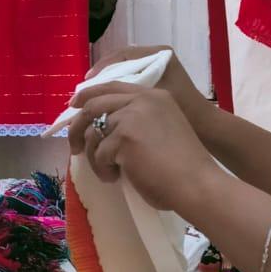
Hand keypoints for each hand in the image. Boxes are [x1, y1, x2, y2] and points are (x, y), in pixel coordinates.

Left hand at [66, 83, 225, 215]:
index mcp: (155, 95)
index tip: (75, 107)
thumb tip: (98, 128)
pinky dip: (103, 169)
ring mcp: (132, 116)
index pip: (112, 87)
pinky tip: (117, 177)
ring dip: (95, 157)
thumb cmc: (182, 167)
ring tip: (109, 172)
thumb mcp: (161, 130)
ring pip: (94, 133)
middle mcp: (143, 99)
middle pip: (94, 104)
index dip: (89, 95)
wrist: (197, 184)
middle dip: (77, 126)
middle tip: (73, 146)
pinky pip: (99, 154)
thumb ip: (136, 121)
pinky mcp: (124, 136)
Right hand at [86, 44, 208, 121]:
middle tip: (83, 92)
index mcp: (159, 54)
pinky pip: (131, 82)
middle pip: (120, 63)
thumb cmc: (184, 112)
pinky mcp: (158, 81)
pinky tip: (107, 106)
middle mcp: (158, 55)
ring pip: (124, 73)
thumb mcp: (152, 97)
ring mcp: (158, 68)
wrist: (207, 129)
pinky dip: (117, 92)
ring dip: (107, 85)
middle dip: (101, 77)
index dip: (100, 69)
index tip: (85, 84)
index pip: (122, 55)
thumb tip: (94, 91)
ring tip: (91, 99)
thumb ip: (124, 90)